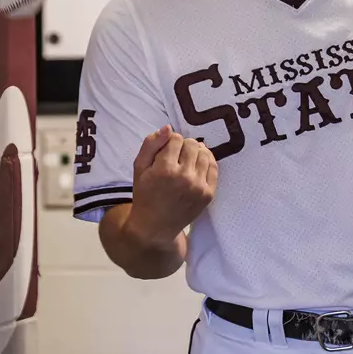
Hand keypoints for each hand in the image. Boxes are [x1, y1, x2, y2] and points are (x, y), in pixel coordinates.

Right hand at [125, 125, 216, 246]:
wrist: (155, 226)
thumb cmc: (145, 194)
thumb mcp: (139, 168)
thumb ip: (151, 144)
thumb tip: (168, 128)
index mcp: (164, 169)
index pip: (175, 139)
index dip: (169, 142)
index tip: (165, 152)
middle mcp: (184, 177)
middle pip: (192, 144)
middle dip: (183, 146)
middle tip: (175, 156)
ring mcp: (199, 186)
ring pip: (204, 153)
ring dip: (195, 152)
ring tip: (186, 160)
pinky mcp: (208, 194)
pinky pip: (213, 167)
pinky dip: (206, 161)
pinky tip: (197, 165)